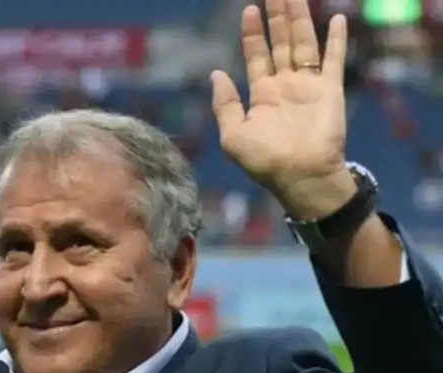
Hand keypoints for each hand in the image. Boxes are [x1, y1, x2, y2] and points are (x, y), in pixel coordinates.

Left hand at [211, 0, 352, 218]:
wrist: (300, 175)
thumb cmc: (264, 161)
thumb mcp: (232, 135)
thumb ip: (224, 104)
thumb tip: (217, 73)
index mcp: (262, 95)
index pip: (256, 56)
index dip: (252, 34)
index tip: (249, 10)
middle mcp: (285, 86)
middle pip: (280, 43)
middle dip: (276, 18)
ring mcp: (308, 86)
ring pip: (303, 44)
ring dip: (299, 19)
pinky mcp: (330, 90)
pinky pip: (333, 60)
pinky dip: (336, 40)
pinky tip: (336, 18)